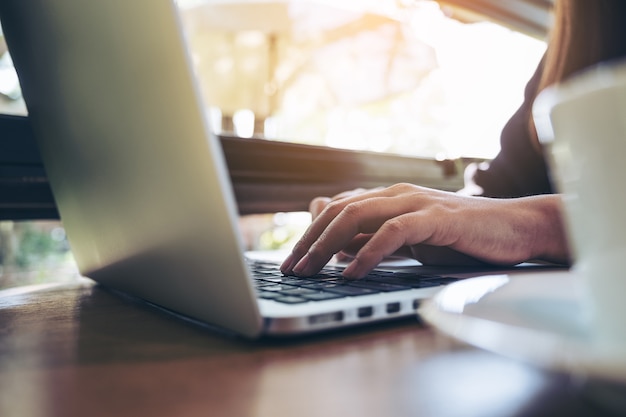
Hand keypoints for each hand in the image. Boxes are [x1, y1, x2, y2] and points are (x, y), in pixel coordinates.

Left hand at [281, 183, 569, 278]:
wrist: (517, 228)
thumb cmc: (464, 237)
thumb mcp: (411, 241)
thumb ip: (377, 238)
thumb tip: (338, 246)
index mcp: (390, 198)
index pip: (338, 209)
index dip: (310, 233)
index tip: (291, 261)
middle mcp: (398, 194)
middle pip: (339, 210)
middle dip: (309, 241)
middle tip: (290, 269)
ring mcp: (417, 202)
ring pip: (357, 215)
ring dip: (327, 245)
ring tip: (309, 271)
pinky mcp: (437, 217)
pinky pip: (393, 231)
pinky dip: (367, 252)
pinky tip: (351, 273)